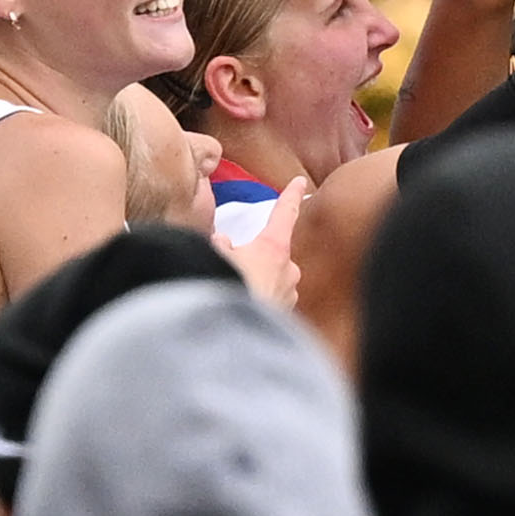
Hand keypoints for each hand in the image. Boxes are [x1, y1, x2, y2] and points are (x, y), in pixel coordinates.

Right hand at [215, 174, 307, 307]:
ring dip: (258, 284)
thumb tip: (224, 241)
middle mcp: (288, 270)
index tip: (300, 181)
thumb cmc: (226, 288)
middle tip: (234, 271)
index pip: (284, 213)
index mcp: (273, 247)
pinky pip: (272, 303)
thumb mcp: (214, 256)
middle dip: (257, 261)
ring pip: (273, 282)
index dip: (291, 195)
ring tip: (234, 294)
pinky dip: (259, 304)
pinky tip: (241, 310)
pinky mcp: (286, 317)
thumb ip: (221, 245)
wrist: (235, 334)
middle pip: (273, 256)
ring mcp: (290, 294)